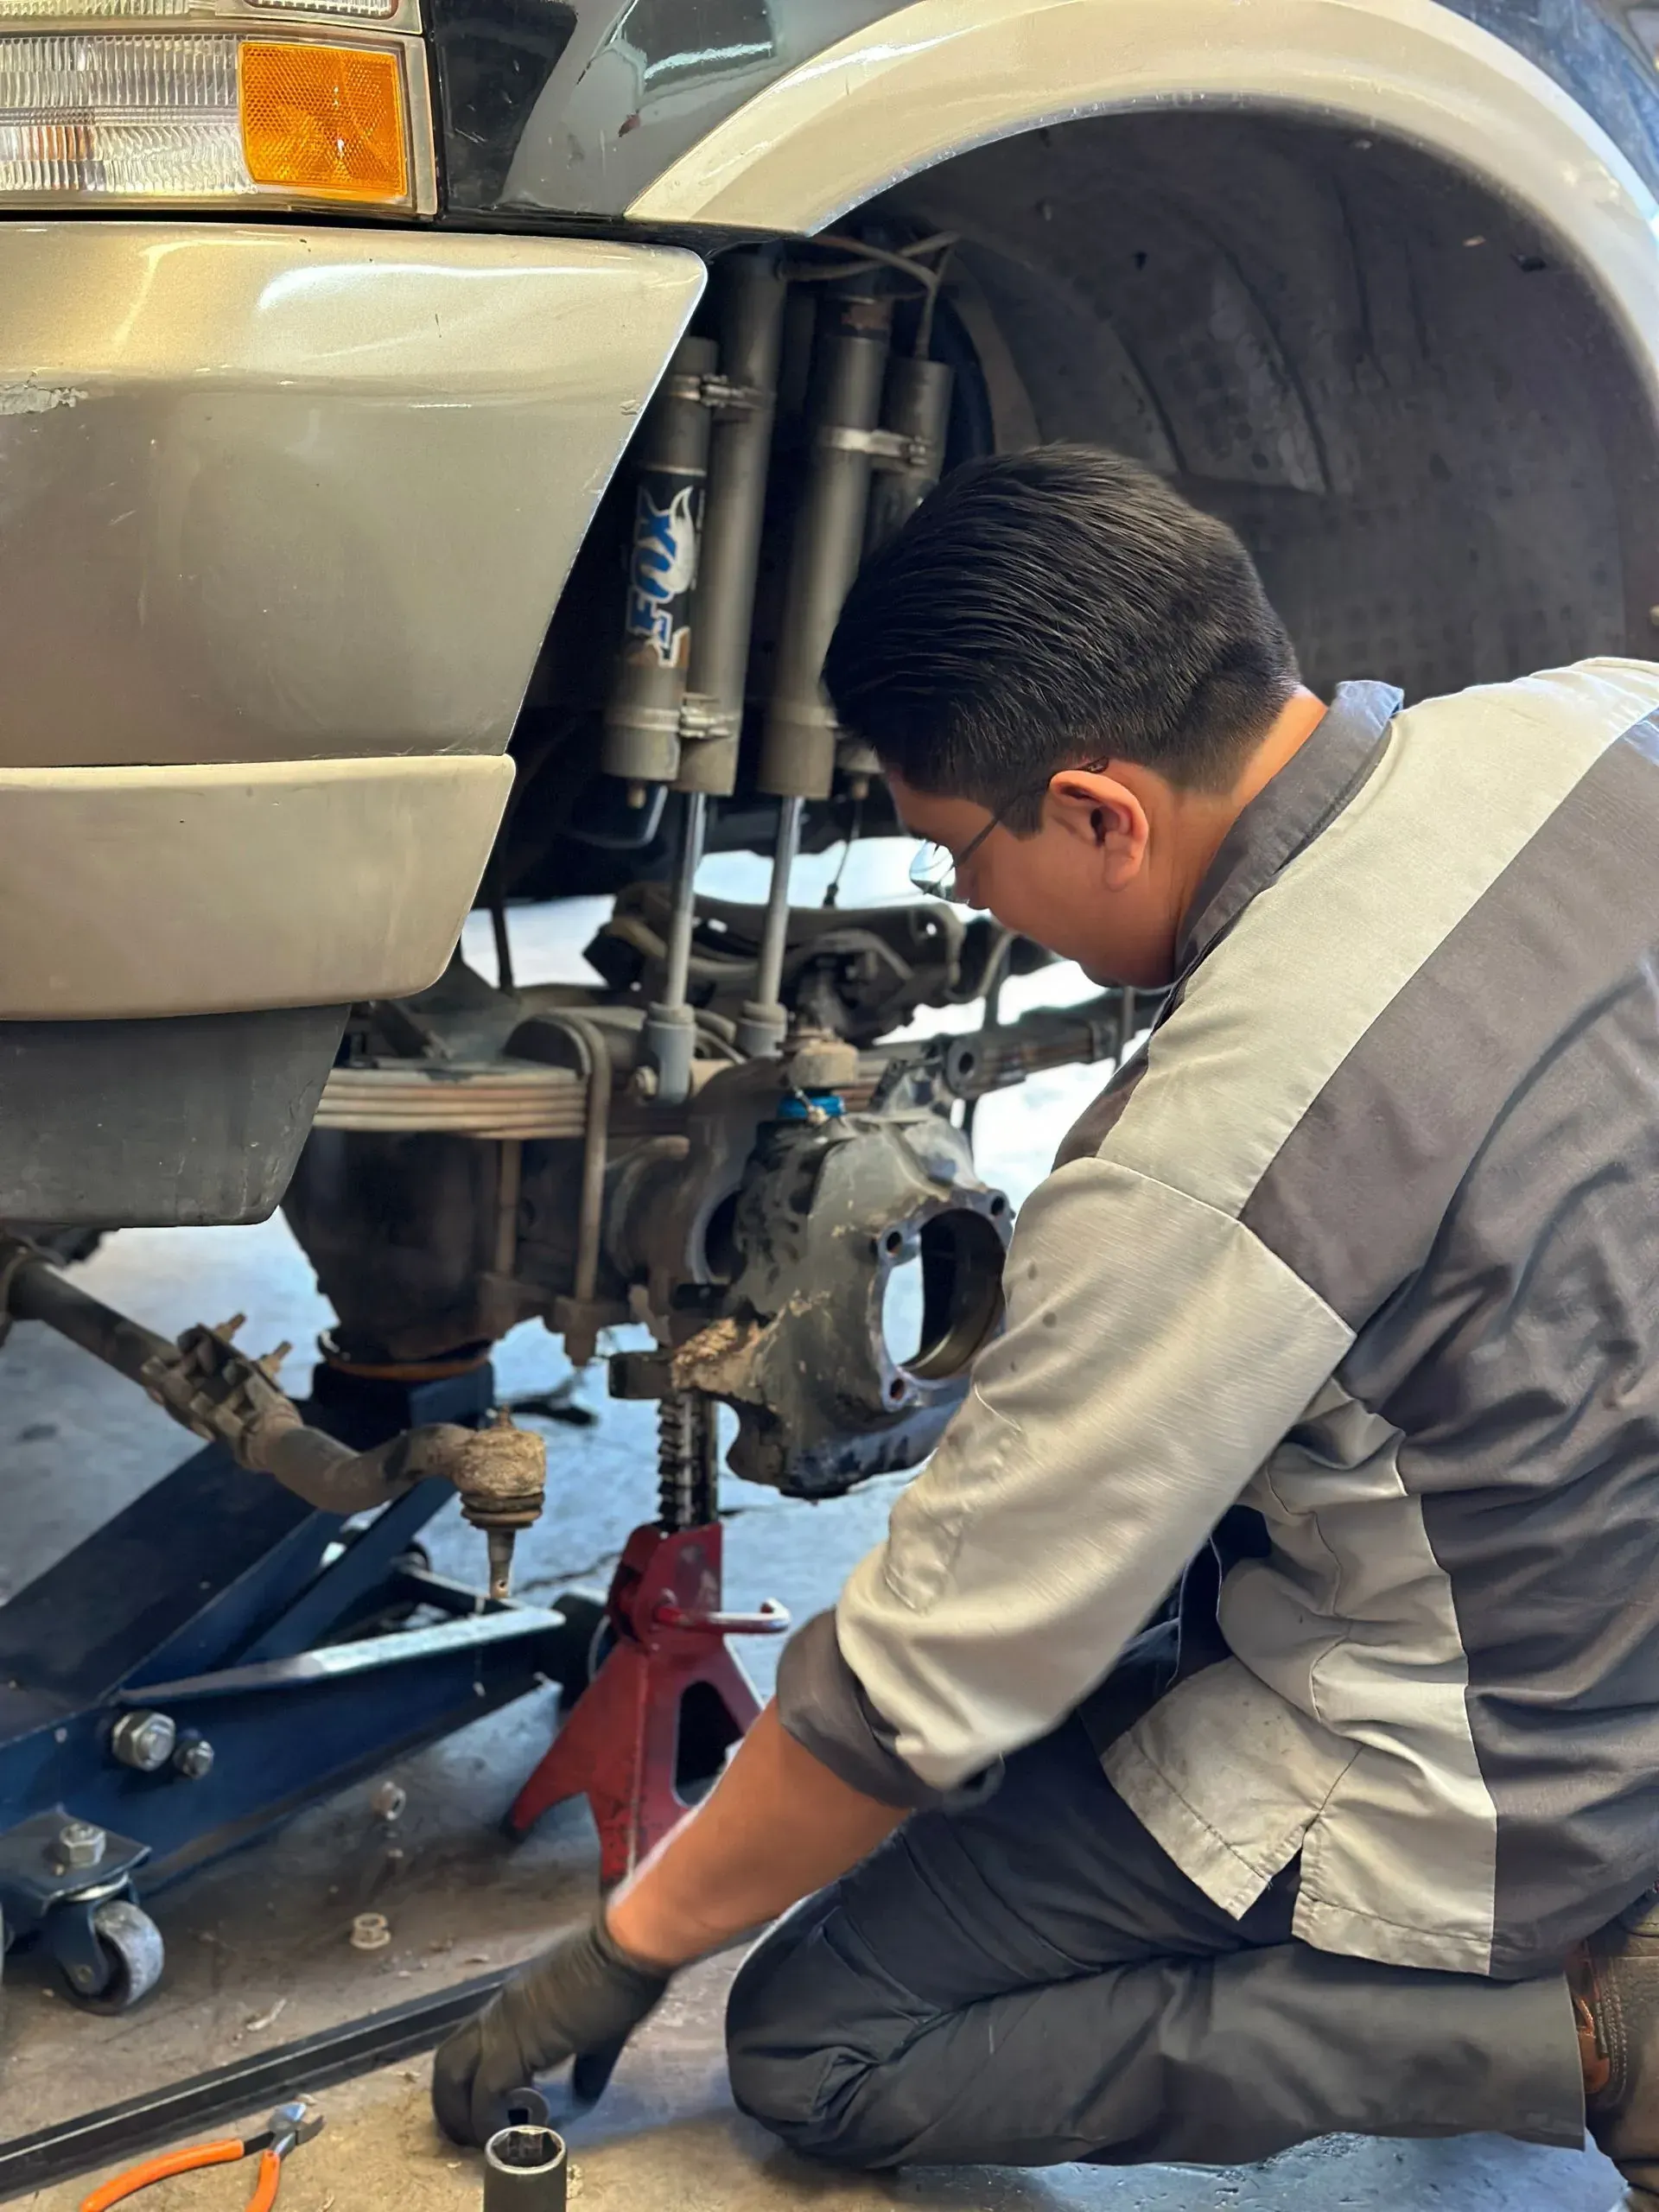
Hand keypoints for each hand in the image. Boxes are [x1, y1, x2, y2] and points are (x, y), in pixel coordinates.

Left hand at [431, 1912, 668, 2145]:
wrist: (624, 1951)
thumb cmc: (618, 1976)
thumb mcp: (599, 2024)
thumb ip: (587, 2061)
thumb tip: (584, 2091)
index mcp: (516, 2002)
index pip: (473, 2044)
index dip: (471, 2083)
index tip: (486, 2113)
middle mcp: (499, 2012)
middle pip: (448, 2061)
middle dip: (451, 2103)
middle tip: (473, 2135)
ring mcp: (503, 2024)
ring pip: (453, 2073)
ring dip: (462, 2113)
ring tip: (486, 2141)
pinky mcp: (517, 2044)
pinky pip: (487, 2092)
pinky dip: (490, 2119)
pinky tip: (510, 2135)